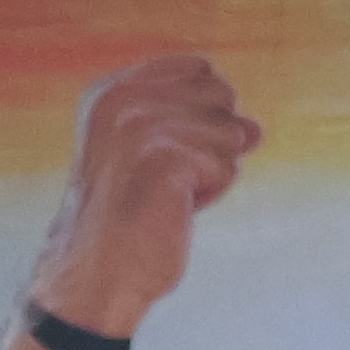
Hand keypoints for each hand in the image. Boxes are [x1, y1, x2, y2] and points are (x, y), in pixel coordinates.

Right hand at [28, 51, 257, 342]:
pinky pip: (228, 165)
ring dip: (209, 174)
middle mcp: (123, 99)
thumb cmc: (125, 227)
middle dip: (209, 144)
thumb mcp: (158, 162)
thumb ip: (201, 129)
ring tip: (165, 200)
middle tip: (163, 184)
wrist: (94, 279)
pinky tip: (173, 211)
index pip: (197, 70)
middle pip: (220, 96)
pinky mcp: (167, 155)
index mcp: (111, 93)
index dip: (202, 115)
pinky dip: (210, 194)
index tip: (165, 158)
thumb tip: (255, 130)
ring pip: (229, 133)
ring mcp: (142, 125)